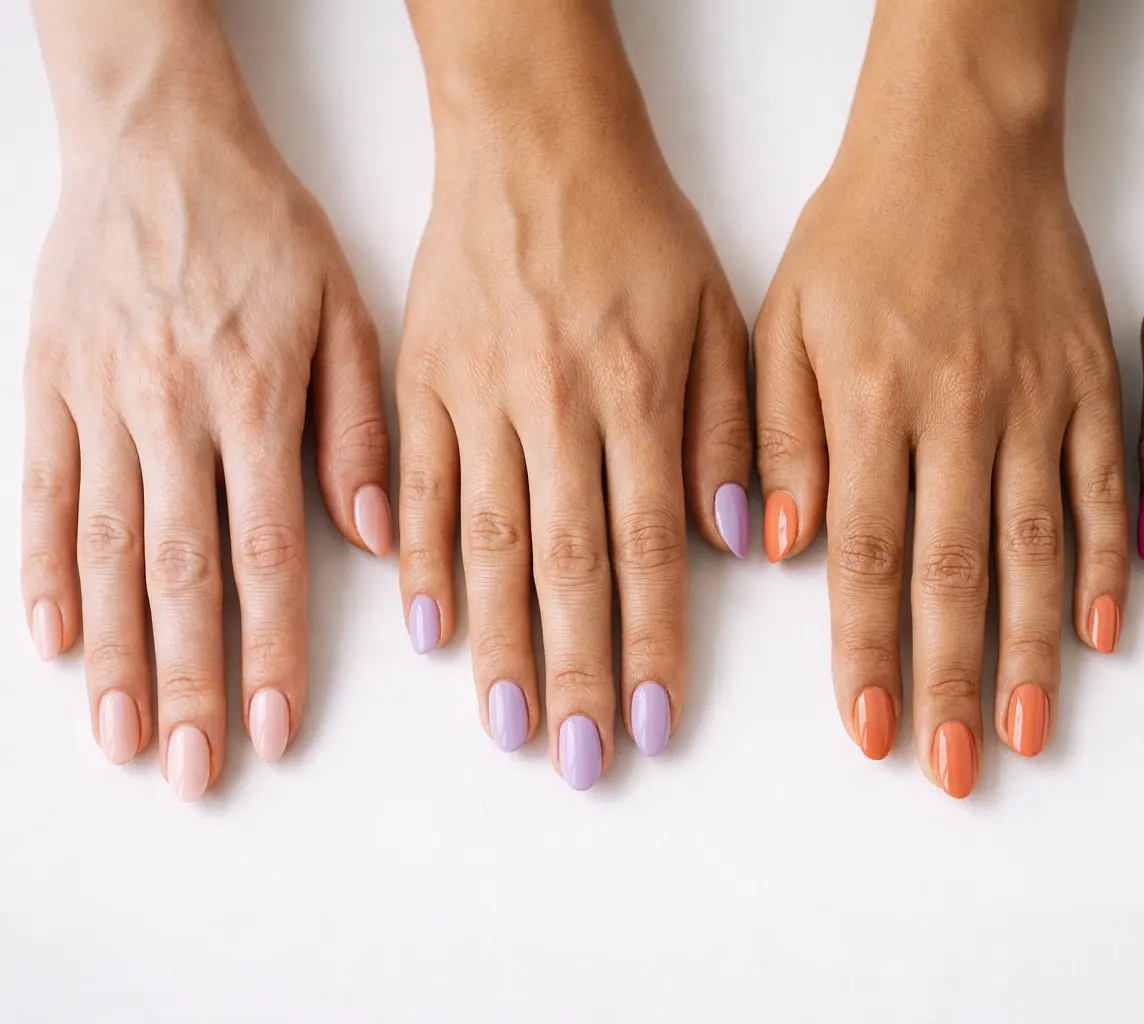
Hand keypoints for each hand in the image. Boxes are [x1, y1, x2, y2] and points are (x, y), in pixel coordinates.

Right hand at [24, 10, 390, 798]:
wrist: (157, 143)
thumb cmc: (266, 233)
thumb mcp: (347, 312)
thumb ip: (361, 427)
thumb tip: (372, 536)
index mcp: (255, 401)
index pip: (265, 556)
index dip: (269, 653)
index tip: (270, 731)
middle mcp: (170, 412)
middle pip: (179, 575)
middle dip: (184, 683)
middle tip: (186, 770)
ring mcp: (97, 402)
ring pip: (105, 550)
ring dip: (112, 653)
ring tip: (116, 739)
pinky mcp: (45, 387)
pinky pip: (38, 493)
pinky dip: (43, 570)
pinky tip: (52, 642)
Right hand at [398, 1, 750, 788]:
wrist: (532, 142)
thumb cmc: (638, 229)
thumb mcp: (717, 311)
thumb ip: (731, 426)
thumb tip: (735, 536)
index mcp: (635, 393)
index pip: (647, 547)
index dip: (652, 643)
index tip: (656, 723)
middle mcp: (554, 406)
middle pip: (565, 567)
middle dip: (577, 674)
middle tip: (582, 759)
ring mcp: (476, 397)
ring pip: (488, 543)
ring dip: (500, 645)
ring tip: (509, 727)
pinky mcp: (419, 383)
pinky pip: (417, 489)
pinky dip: (423, 565)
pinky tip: (432, 633)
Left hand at [755, 1, 1126, 797]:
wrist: (963, 141)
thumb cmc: (861, 233)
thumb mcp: (784, 320)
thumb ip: (782, 434)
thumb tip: (784, 545)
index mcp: (872, 400)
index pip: (865, 552)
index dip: (869, 652)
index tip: (873, 732)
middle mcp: (960, 410)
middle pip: (954, 570)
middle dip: (953, 679)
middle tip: (956, 767)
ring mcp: (1038, 398)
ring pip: (1036, 546)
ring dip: (1033, 649)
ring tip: (1029, 732)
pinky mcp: (1097, 380)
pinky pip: (1108, 485)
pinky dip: (1107, 563)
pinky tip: (1103, 633)